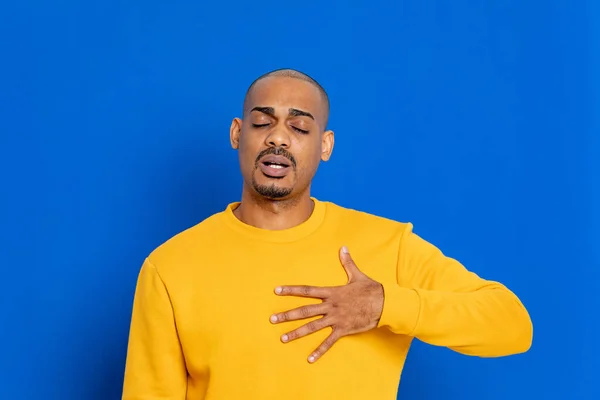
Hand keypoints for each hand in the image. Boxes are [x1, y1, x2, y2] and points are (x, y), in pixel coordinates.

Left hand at [270, 246, 383, 362]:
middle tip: (272, 319)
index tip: (277, 290)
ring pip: (312, 327)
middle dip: (287, 315)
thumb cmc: (371, 289)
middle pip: (304, 311)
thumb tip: (343, 247)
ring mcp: (336, 319)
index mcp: (331, 292)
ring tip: (283, 338)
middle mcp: (330, 306)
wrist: (385, 304)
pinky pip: (329, 342)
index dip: (291, 290)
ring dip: (297, 333)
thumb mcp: (357, 275)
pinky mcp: (343, 330)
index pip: (307, 290)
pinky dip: (319, 351)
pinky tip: (309, 359)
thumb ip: (347, 262)